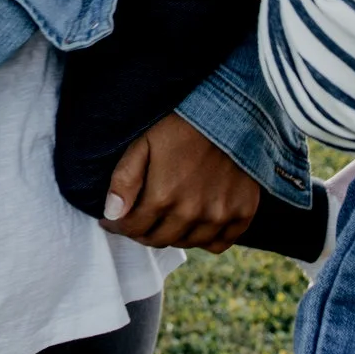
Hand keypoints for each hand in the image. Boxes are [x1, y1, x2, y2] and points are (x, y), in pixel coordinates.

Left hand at [99, 113, 262, 251]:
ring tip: (165, 217)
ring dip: (171, 234)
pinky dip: (204, 239)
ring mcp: (219, 216)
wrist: (231, 109)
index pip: (132, 229)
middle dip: (140, 231)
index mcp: (163, 196)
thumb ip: (124, 180)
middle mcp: (192, 213)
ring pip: (185, 243)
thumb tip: (111, 214)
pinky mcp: (242, 214)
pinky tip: (195, 224)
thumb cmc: (182, 124)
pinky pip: (218, 244)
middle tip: (137, 218)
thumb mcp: (144, 143)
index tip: (112, 220)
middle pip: (157, 240)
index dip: (117, 226)